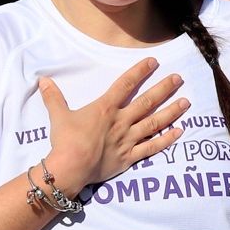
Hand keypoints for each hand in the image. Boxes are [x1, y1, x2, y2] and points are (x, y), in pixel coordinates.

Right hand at [37, 58, 188, 197]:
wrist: (70, 167)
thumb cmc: (65, 140)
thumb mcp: (58, 115)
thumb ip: (54, 97)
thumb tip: (43, 81)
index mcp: (105, 108)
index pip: (125, 85)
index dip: (140, 72)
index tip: (154, 62)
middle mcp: (121, 121)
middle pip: (147, 102)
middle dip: (164, 89)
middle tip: (179, 79)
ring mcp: (128, 140)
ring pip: (154, 123)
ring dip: (171, 111)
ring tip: (186, 102)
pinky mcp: (130, 157)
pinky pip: (152, 147)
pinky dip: (166, 140)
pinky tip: (179, 132)